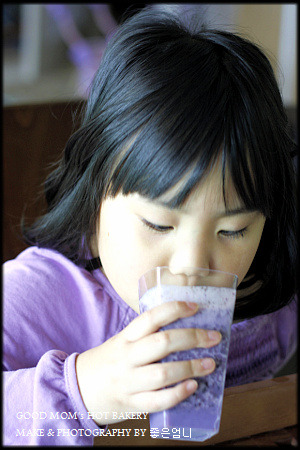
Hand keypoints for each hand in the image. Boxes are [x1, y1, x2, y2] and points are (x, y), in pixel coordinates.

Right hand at [75, 301, 220, 424]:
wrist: (77, 389)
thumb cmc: (107, 362)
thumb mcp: (121, 343)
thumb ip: (145, 337)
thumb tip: (184, 328)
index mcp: (125, 338)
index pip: (150, 317)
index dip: (174, 309)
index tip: (195, 307)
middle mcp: (126, 357)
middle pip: (162, 343)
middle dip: (192, 338)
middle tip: (214, 337)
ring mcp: (128, 381)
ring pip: (163, 372)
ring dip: (191, 367)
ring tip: (211, 364)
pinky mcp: (131, 403)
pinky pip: (158, 400)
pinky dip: (178, 393)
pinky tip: (192, 387)